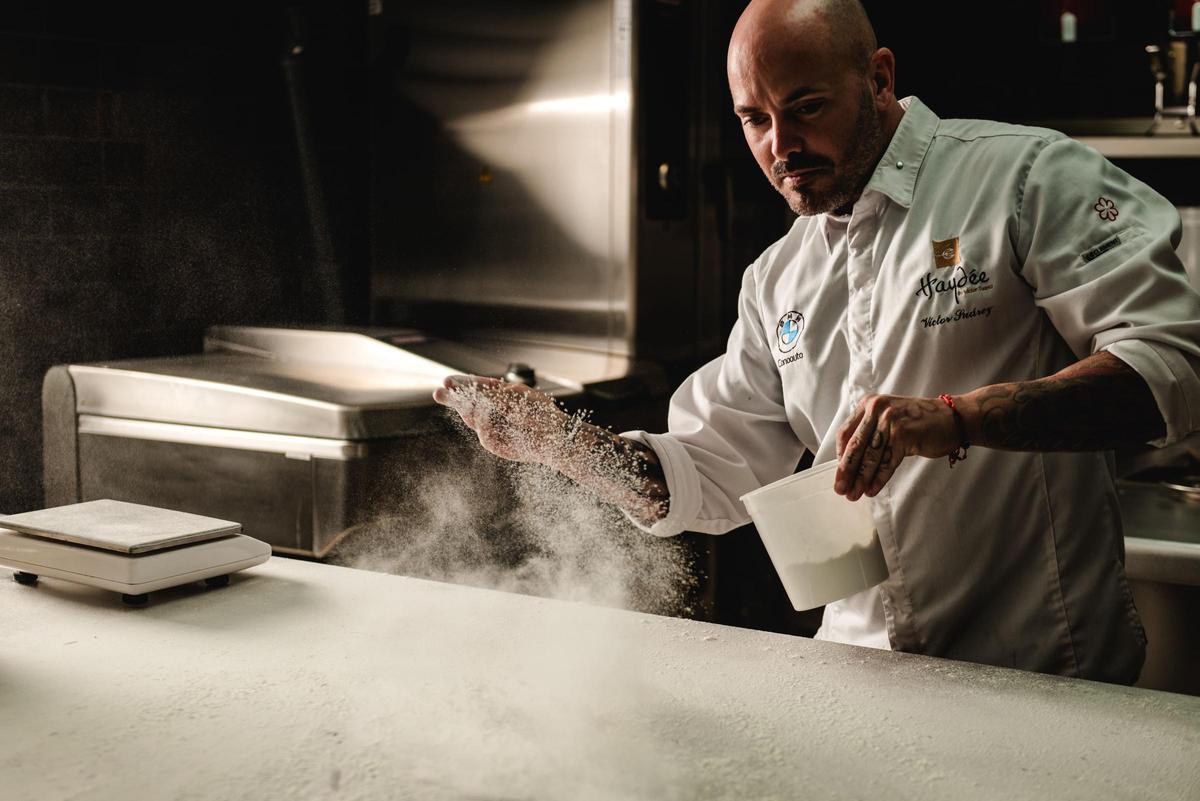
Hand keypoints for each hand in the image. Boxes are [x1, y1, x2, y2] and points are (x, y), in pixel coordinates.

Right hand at [433, 374, 570, 464]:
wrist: (552, 436)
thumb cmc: (539, 413)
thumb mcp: (514, 398)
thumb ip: (492, 396)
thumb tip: (470, 392)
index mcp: (498, 394)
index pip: (476, 387)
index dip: (461, 384)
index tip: (448, 381)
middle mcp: (492, 409)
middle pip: (467, 402)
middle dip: (453, 398)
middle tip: (439, 392)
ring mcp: (491, 426)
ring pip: (471, 417)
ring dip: (469, 410)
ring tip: (479, 408)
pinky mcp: (493, 442)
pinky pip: (483, 433)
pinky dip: (487, 427)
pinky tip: (495, 424)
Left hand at [835, 394, 958, 499]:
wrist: (954, 418)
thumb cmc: (920, 422)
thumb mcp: (889, 419)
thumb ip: (870, 432)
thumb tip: (850, 462)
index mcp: (869, 404)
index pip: (846, 433)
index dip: (840, 456)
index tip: (839, 474)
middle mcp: (877, 409)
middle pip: (855, 446)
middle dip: (846, 471)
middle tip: (840, 489)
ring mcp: (890, 421)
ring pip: (871, 456)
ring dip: (861, 479)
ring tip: (855, 494)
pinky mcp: (904, 434)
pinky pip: (887, 462)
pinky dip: (878, 478)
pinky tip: (872, 490)